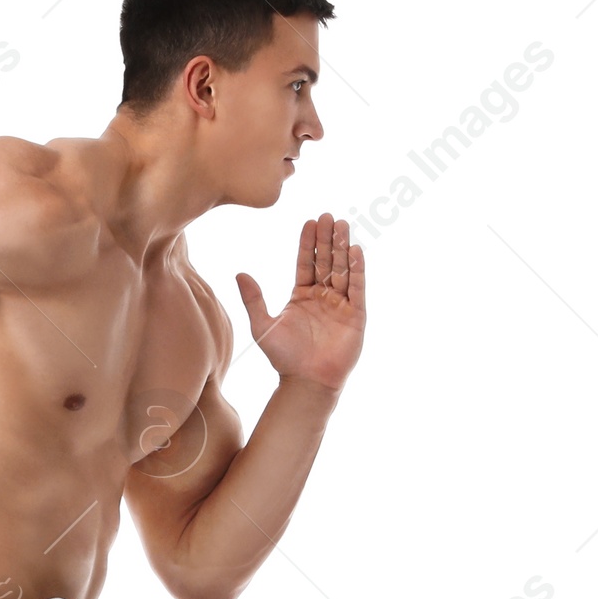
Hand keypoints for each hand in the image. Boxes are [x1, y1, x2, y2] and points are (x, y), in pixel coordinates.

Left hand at [234, 213, 365, 393]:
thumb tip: (239, 273)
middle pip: (326, 261)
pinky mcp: (356, 316)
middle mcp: (323, 297)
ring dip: (343, 248)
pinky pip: (357, 288)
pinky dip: (357, 270)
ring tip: (342, 225)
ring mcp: (340, 305)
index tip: (309, 221)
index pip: (306, 263)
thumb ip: (253, 299)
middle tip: (328, 215)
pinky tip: (356, 251)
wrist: (305, 382)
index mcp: (301, 296)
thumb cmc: (283, 358)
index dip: (308, 243)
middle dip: (327, 239)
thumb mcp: (263, 325)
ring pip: (342, 270)